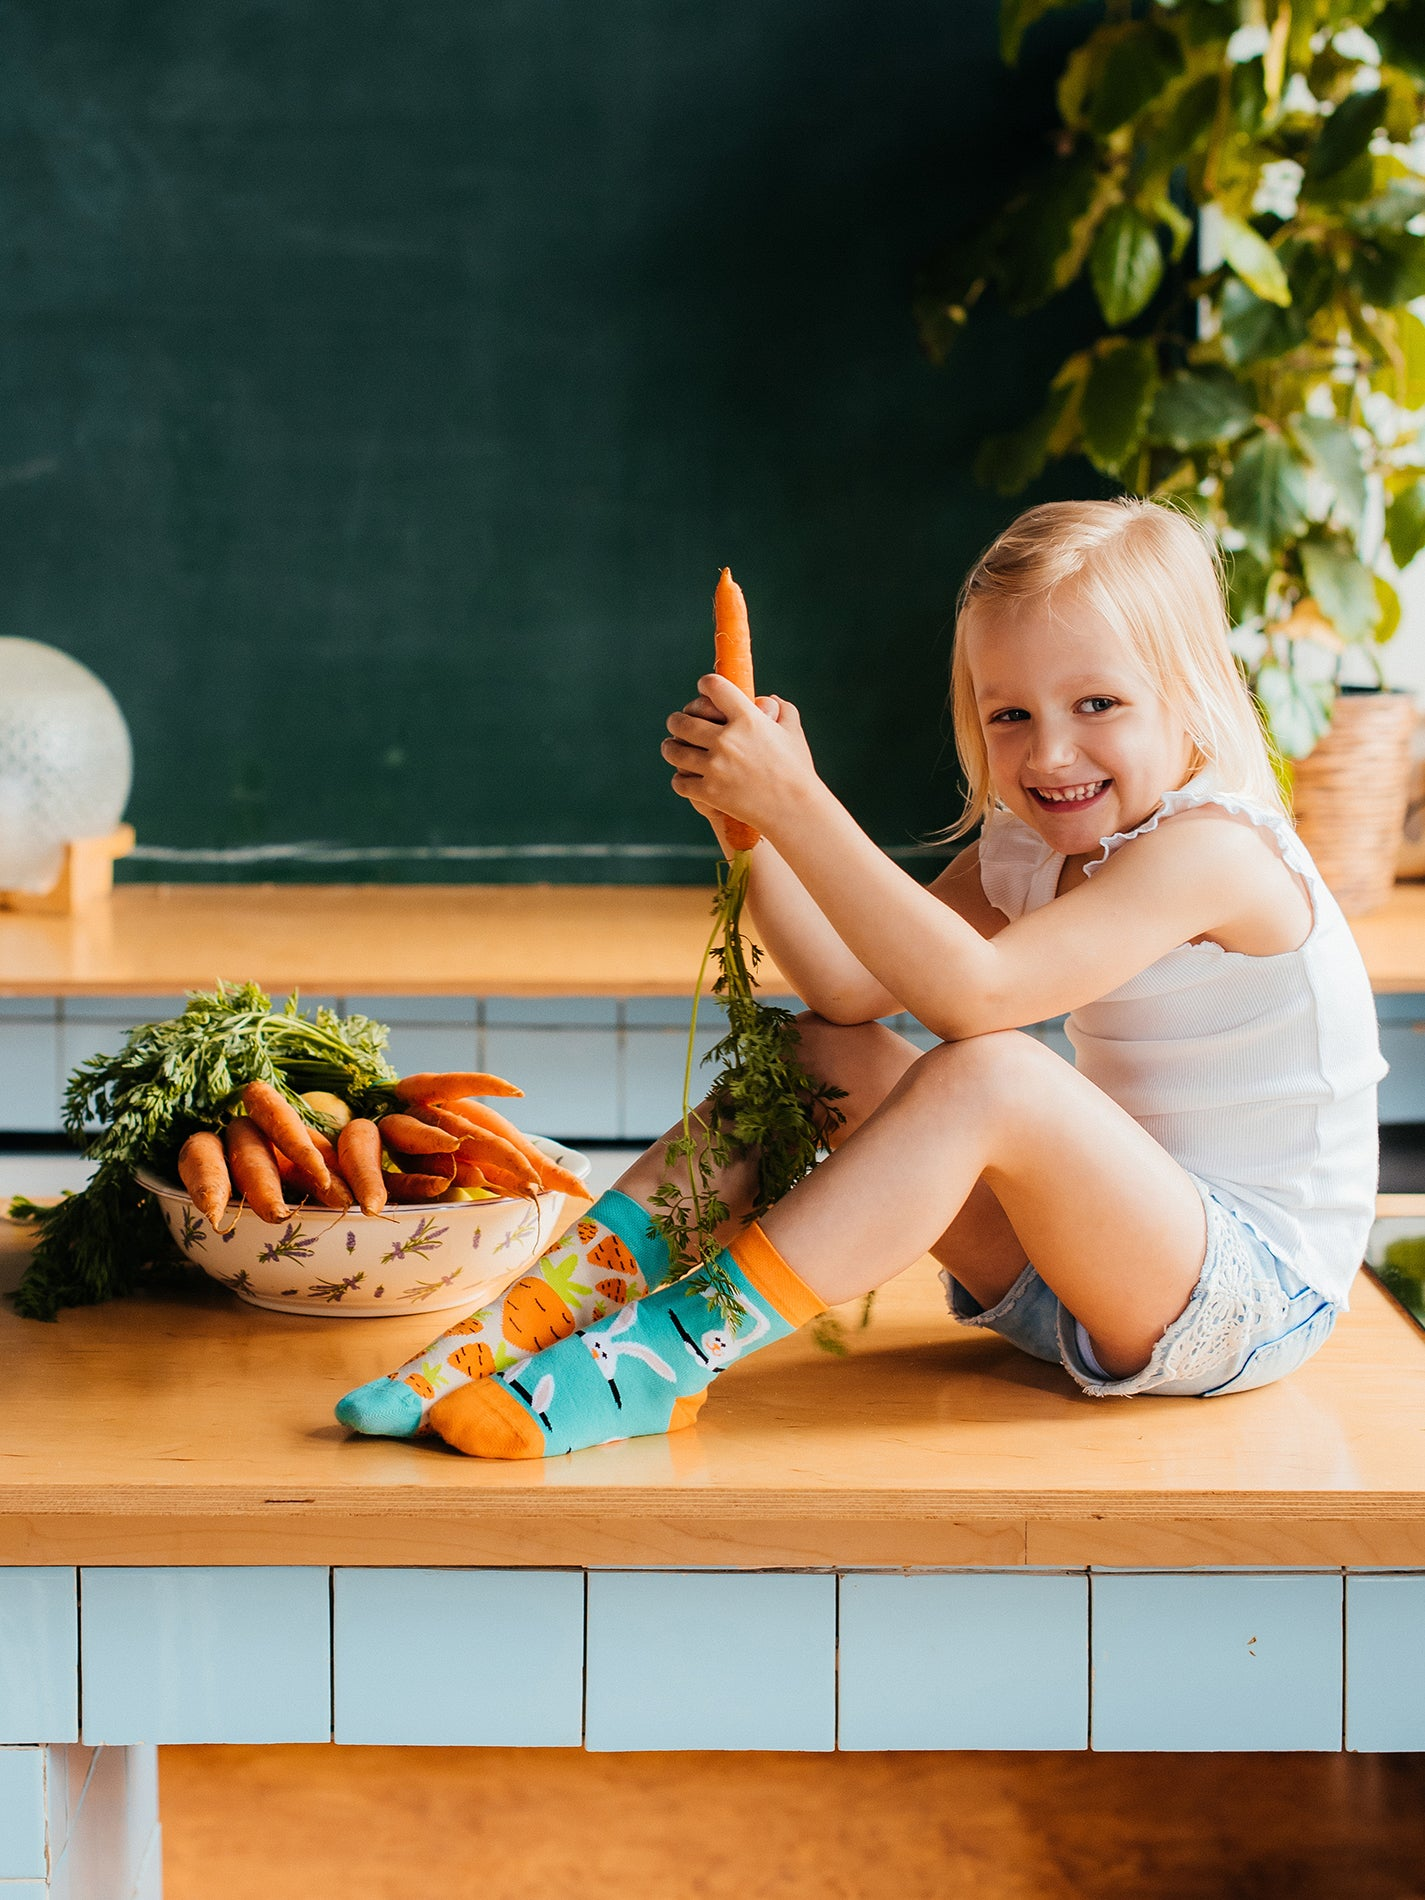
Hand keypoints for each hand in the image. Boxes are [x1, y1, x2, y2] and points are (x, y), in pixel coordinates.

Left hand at [661, 674, 818, 836]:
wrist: (795, 810)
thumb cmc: (797, 770)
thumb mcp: (793, 733)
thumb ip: (783, 710)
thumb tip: (769, 699)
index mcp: (748, 719)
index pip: (714, 686)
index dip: (706, 684)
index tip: (704, 688)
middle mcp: (727, 739)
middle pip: (683, 721)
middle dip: (677, 720)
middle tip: (677, 722)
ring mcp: (715, 767)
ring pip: (675, 750)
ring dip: (670, 747)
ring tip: (671, 747)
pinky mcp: (709, 792)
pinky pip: (680, 781)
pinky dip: (680, 779)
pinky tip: (684, 777)